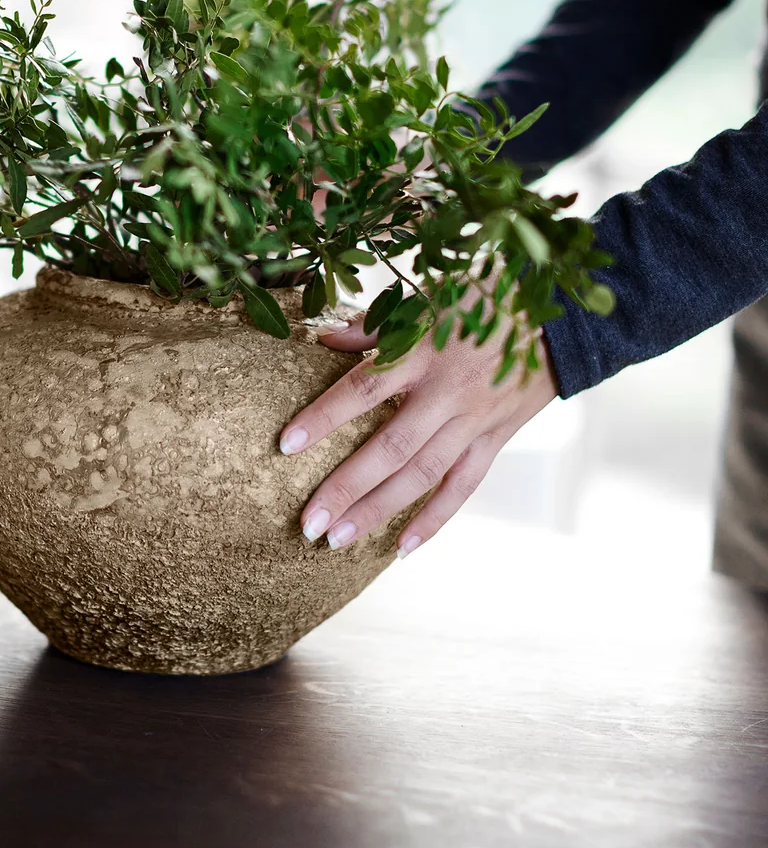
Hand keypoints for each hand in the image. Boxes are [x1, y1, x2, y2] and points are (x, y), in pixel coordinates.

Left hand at [279, 310, 558, 556]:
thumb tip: (322, 340)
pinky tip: (401, 549)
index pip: (364, 387)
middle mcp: (448, 392)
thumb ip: (374, 326)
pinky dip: (434, 519)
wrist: (560, 318)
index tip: (286, 445)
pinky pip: (463, 486)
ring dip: (378, 511)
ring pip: (423, 475)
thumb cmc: (482, 300)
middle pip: (391, 447)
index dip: (324, 416)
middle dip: (346, 487)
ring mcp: (475, 420)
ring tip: (337, 540)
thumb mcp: (427, 299)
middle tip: (307, 522)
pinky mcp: (496, 439)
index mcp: (425, 350)